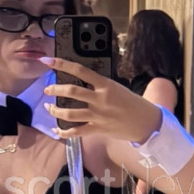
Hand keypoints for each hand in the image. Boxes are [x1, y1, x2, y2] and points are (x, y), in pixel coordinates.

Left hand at [41, 56, 160, 143]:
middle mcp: (100, 99)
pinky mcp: (98, 129)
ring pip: (70, 113)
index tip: (47, 61)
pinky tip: (57, 130)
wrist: (146, 122)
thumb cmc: (132, 103)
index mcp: (105, 84)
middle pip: (71, 92)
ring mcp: (98, 116)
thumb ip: (99, 85)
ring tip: (48, 108)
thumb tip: (80, 82)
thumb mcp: (116, 88)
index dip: (61, 64)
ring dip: (55, 110)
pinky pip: (76, 131)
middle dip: (55, 89)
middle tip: (47, 90)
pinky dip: (64, 132)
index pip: (80, 70)